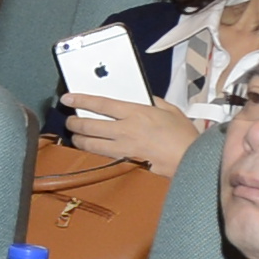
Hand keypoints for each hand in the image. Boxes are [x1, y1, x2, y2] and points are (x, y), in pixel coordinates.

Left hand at [64, 93, 203, 174]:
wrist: (190, 159)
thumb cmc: (183, 135)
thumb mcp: (170, 110)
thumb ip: (152, 101)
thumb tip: (141, 96)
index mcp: (136, 112)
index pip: (100, 104)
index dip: (81, 100)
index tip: (68, 98)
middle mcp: (126, 129)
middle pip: (89, 125)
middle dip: (74, 122)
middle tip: (70, 120)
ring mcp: (124, 147)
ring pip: (91, 144)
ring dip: (78, 139)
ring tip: (75, 136)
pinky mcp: (126, 161)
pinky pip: (102, 156)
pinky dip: (92, 152)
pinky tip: (90, 149)